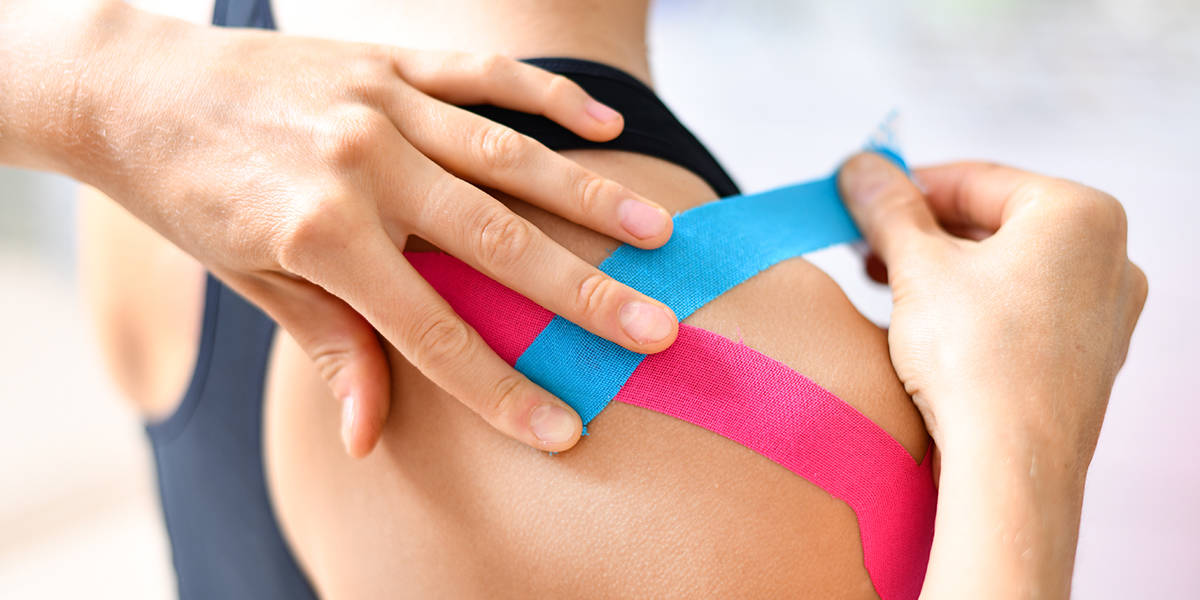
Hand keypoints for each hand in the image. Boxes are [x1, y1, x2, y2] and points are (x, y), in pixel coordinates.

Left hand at [34, 2, 680, 454]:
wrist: (137, 88)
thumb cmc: (193, 194)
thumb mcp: (251, 279)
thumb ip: (329, 345)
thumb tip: (369, 437)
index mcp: (322, 234)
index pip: (432, 330)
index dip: (500, 387)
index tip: (563, 426)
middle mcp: (362, 166)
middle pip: (495, 242)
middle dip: (582, 294)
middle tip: (658, 329)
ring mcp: (380, 106)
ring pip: (506, 157)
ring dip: (588, 198)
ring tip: (657, 233)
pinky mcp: (387, 61)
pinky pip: (481, 77)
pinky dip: (546, 100)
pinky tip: (603, 128)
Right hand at [838, 153, 1146, 597]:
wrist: (1010, 465)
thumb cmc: (977, 358)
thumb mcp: (917, 267)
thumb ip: (888, 208)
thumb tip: (859, 167)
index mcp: (1080, 214)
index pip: (977, 179)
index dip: (908, 185)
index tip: (862, 196)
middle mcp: (1108, 257)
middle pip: (994, 222)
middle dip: (923, 231)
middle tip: (866, 243)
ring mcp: (1103, 312)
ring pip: (1007, 268)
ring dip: (942, 269)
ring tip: (886, 283)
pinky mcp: (1086, 359)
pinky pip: (1022, 310)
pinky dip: (973, 306)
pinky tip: (926, 323)